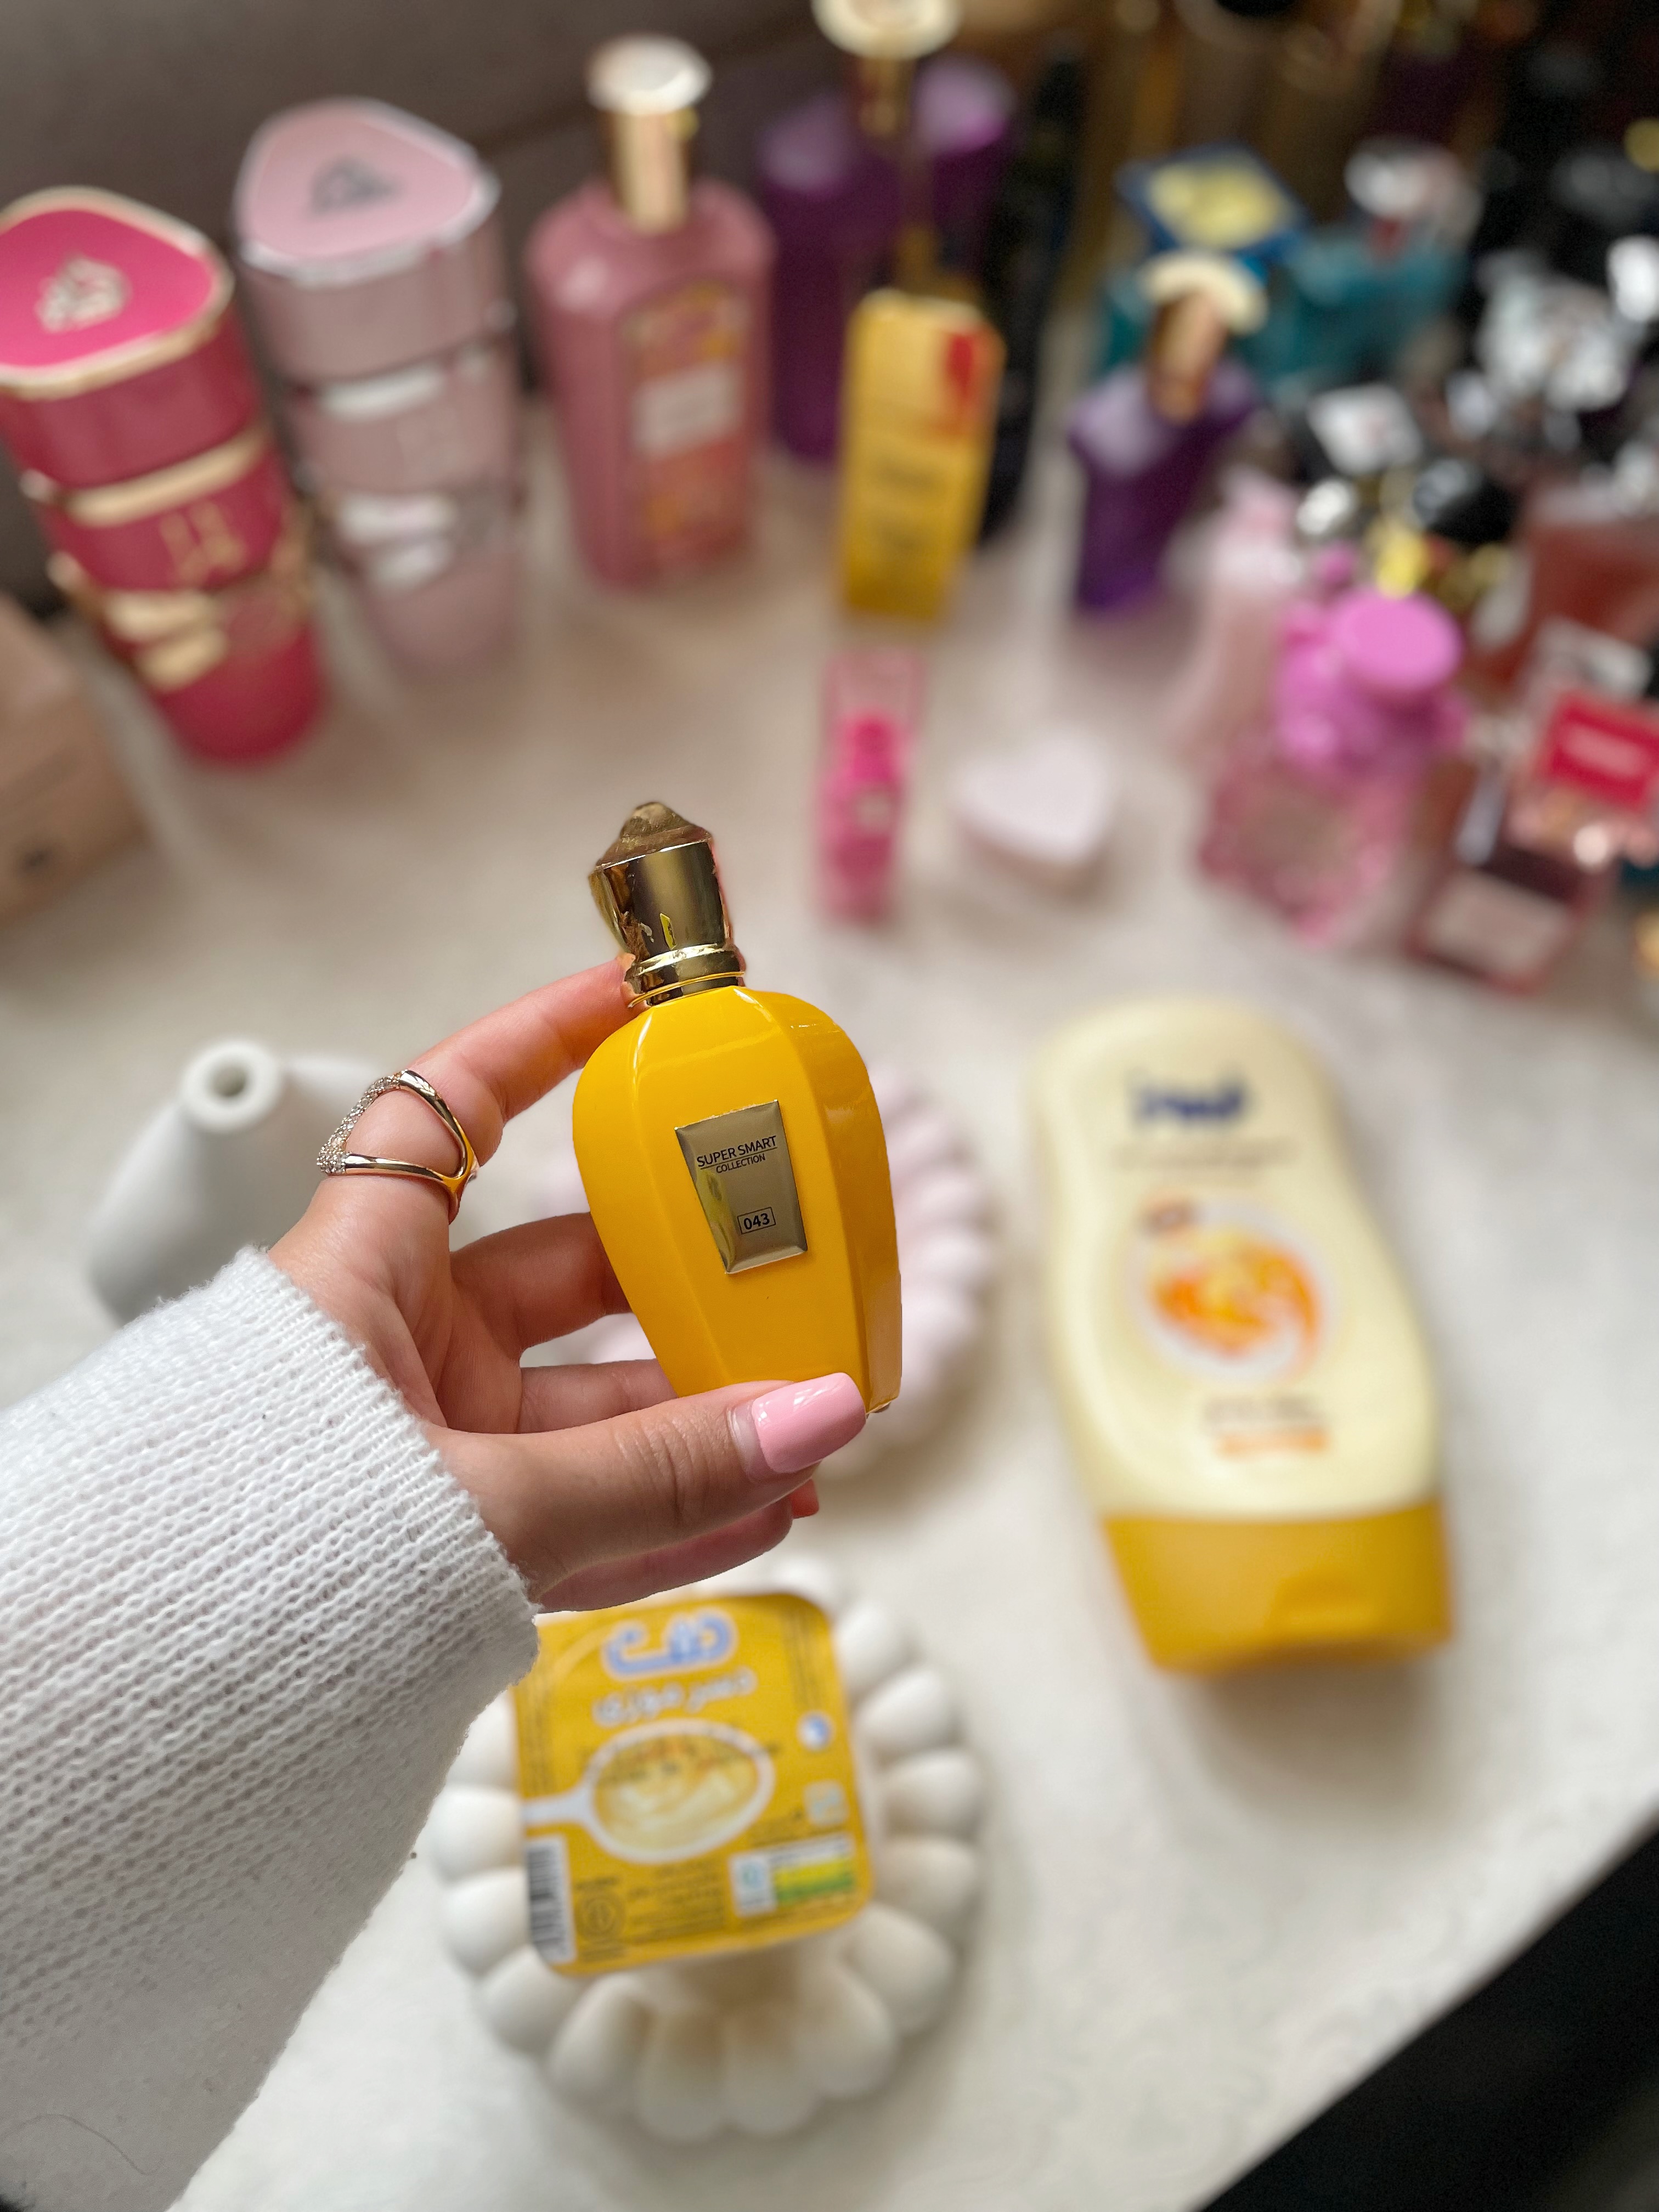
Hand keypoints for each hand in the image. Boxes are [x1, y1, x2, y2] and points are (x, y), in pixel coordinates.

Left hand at [270, 963, 866, 1608]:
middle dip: (688, 1286)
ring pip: (591, 1414)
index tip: (639, 1005)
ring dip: (703, 1427)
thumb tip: (820, 1414)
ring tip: (814, 1436)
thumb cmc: (266, 1556)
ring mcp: (431, 1449)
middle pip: (567, 1275)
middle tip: (790, 1288)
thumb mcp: (484, 1502)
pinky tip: (764, 1516)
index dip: (539, 1042)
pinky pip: (582, 1517)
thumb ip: (659, 1471)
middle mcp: (398, 1347)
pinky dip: (669, 1520)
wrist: (157, 1705)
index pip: (447, 1112)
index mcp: (363, 1276)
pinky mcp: (454, 1544)